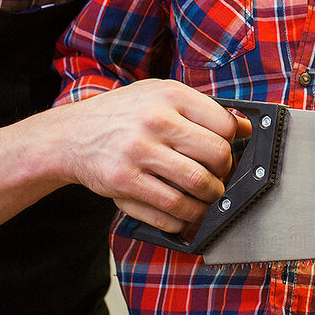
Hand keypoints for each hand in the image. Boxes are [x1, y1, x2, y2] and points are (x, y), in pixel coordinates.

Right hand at [55, 78, 250, 232]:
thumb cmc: (123, 114)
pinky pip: (169, 210)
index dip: (233, 144)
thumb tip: (244, 128)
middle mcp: (155, 122)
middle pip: (216, 158)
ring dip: (209, 201)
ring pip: (197, 188)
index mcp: (169, 96)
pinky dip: (184, 219)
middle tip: (218, 178)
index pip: (224, 126)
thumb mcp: (161, 96)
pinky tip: (184, 214)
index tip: (228, 152)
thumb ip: (202, 109)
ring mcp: (138, 154)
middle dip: (224, 175)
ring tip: (206, 200)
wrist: (70, 134)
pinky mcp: (124, 184)